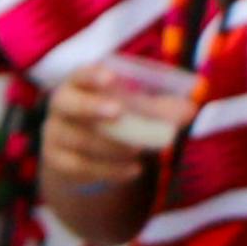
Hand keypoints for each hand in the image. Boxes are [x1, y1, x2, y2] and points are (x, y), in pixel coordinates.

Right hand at [38, 74, 159, 242]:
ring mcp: (55, 134)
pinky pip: (80, 167)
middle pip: (66, 103)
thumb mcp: (135, 110)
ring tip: (137, 149)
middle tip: (118, 112)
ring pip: (78, 139)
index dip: (92, 75)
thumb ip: (160, 109)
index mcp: (79, 85)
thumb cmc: (112, 119)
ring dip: (110, 145)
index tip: (111, 77)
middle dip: (91, 107)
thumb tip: (190, 110)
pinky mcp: (58, 161)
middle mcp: (61, 106)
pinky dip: (109, 170)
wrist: (82, 152)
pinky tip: (134, 170)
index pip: (79, 74)